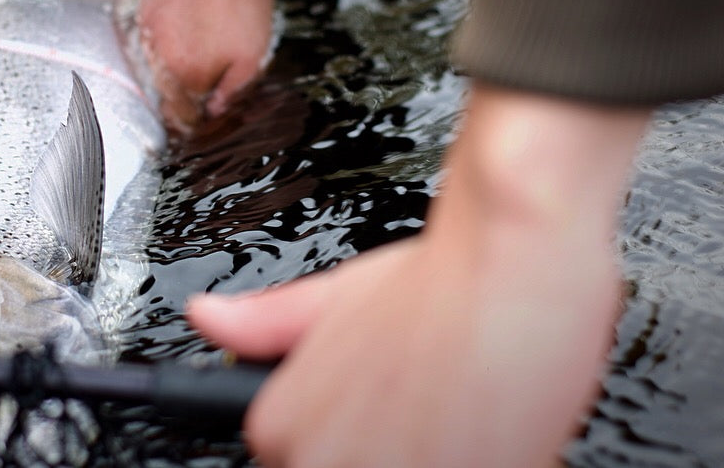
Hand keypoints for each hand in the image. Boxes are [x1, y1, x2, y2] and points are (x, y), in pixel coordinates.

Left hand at [188, 85, 651, 466]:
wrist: (516, 275)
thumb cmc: (439, 284)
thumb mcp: (334, 296)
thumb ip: (265, 323)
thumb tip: (207, 318)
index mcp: (283, 427)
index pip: (294, 453)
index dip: (347, 427)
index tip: (378, 402)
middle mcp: (320, 467)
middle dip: (379, 447)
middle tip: (418, 401)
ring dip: (419, 453)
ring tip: (449, 412)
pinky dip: (465, 457)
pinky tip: (475, 430)